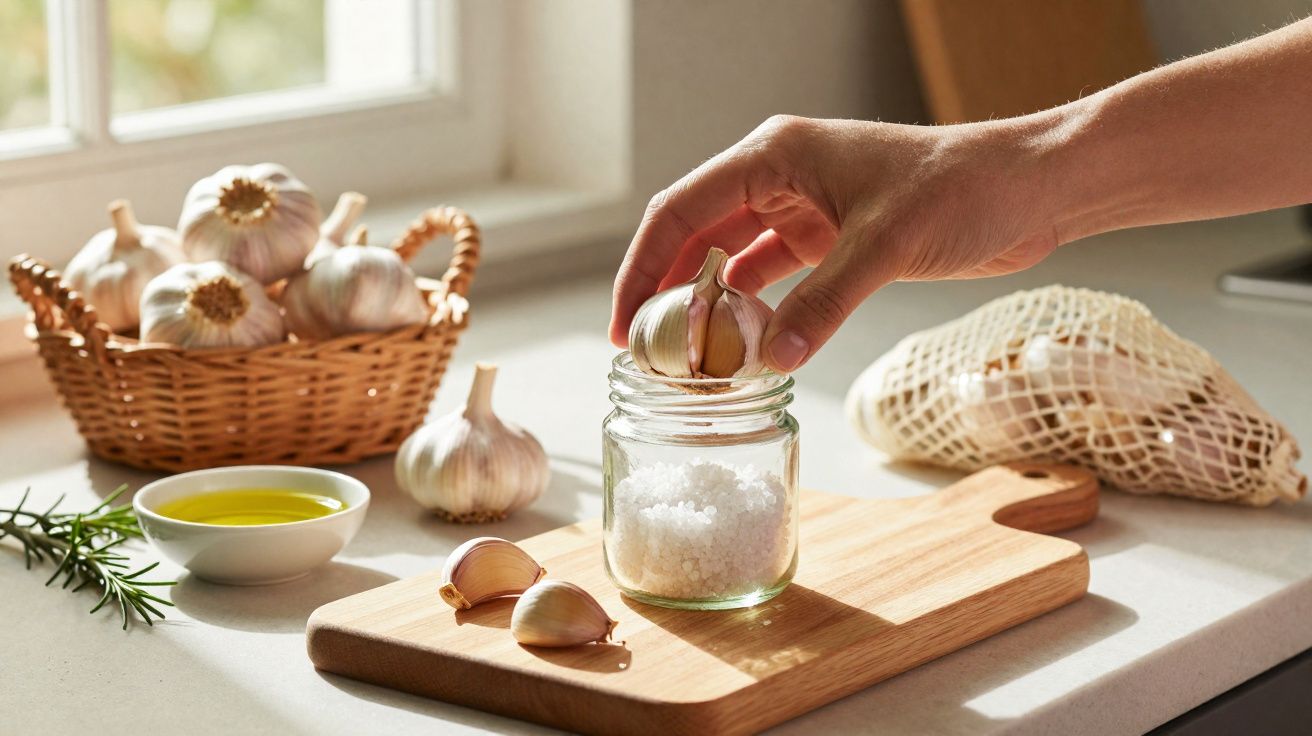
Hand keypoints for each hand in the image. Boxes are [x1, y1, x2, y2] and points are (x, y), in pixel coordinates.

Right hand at [609, 115, 1061, 371]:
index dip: (642, 267)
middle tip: (645, 349)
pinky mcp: (833, 236)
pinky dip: (752, 305)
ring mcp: (806, 206)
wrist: (1029, 188)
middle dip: (665, 289)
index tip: (624, 323)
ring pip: (730, 255)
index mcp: (775, 155)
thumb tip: (771, 360)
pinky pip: (772, 272)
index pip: (681, 210)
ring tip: (685, 352)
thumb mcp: (886, 245)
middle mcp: (780, 175)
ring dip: (706, 300)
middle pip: (695, 233)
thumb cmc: (962, 188)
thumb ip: (824, 303)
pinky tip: (742, 338)